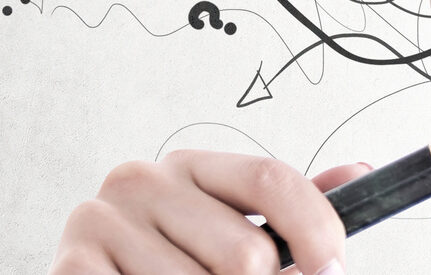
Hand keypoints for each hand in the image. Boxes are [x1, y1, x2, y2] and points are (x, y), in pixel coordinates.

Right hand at [50, 149, 371, 274]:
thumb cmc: (175, 271)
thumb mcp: (233, 235)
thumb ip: (290, 213)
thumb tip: (358, 170)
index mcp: (190, 166)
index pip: (272, 180)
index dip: (315, 230)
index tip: (333, 269)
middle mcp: (142, 179)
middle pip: (246, 252)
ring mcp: (101, 219)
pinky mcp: (72, 264)